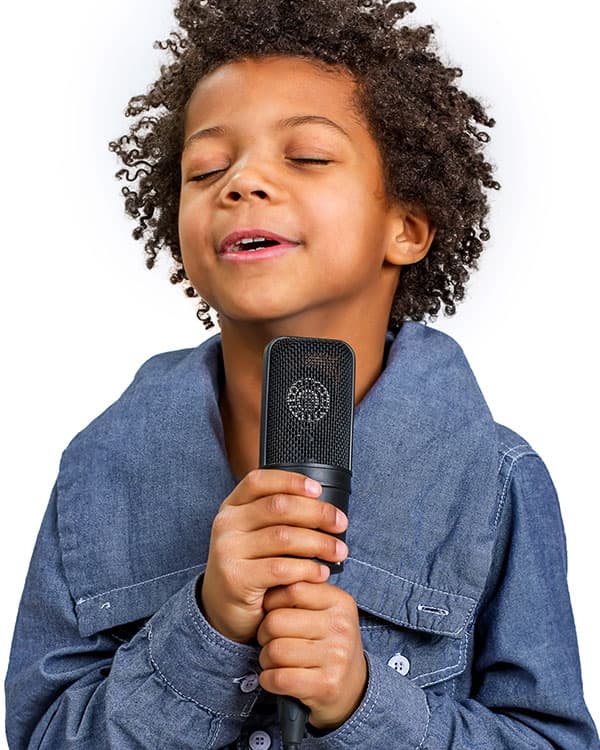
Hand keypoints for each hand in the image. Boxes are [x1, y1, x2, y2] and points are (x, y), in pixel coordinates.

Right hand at [200, 469, 348, 643]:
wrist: (223, 608)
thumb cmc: (251, 566)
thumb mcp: (256, 534)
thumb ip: (278, 517)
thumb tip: (324, 507)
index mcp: (232, 507)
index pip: (259, 481)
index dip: (291, 481)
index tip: (318, 490)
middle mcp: (226, 524)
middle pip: (279, 506)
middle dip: (316, 512)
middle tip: (340, 523)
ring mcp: (228, 551)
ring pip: (284, 537)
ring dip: (319, 542)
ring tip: (339, 551)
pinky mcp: (236, 578)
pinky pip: (281, 568)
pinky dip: (308, 569)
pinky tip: (322, 573)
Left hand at [257, 581, 367, 731]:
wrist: (354, 686)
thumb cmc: (329, 641)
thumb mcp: (326, 610)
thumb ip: (303, 592)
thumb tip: (270, 582)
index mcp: (340, 602)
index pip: (293, 589)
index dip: (272, 600)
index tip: (271, 610)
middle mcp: (341, 627)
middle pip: (277, 621)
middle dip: (263, 632)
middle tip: (268, 639)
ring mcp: (336, 657)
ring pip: (275, 651)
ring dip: (265, 658)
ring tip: (273, 659)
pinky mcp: (327, 685)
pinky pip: (279, 678)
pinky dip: (267, 679)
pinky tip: (274, 677)